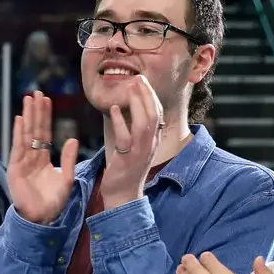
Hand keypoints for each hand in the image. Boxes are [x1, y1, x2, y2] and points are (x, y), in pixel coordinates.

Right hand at [7, 92, 77, 225]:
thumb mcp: (67, 178)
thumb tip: (73, 138)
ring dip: (27, 117)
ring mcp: (22, 162)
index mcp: (43, 159)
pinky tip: (19, 119)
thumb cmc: (54, 202)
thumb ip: (69, 159)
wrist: (41, 218)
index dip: (46, 117)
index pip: (45, 133)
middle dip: (35, 111)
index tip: (47, 100)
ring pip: (25, 134)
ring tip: (28, 100)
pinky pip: (17, 147)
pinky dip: (18, 133)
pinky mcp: (15, 168)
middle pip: (34, 129)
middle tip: (36, 92)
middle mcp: (32, 157)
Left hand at [99, 74, 164, 210]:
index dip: (151, 96)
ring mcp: (140, 152)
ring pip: (144, 123)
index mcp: (154, 140)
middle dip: (147, 94)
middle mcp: (151, 145)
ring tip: (130, 87)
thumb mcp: (135, 147)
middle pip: (154, 114)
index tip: (143, 81)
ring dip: (138, 103)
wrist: (123, 195)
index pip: (157, 113)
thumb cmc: (126, 169)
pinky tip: (115, 109)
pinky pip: (125, 138)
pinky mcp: (127, 159)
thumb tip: (130, 109)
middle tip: (138, 78)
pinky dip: (121, 121)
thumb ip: (135, 129)